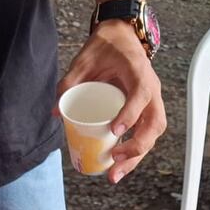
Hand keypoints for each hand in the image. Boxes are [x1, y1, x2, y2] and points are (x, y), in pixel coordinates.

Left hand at [57, 20, 164, 182]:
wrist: (122, 36)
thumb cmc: (106, 46)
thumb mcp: (84, 59)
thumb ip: (70, 82)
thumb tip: (55, 111)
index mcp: (139, 73)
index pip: (140, 96)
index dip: (130, 115)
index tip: (114, 131)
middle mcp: (151, 89)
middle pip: (153, 124)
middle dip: (136, 148)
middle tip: (114, 161)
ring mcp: (151, 101)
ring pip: (153, 134)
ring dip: (137, 156)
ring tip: (115, 173)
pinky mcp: (146, 110)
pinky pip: (146, 134)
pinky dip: (135, 152)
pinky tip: (119, 165)